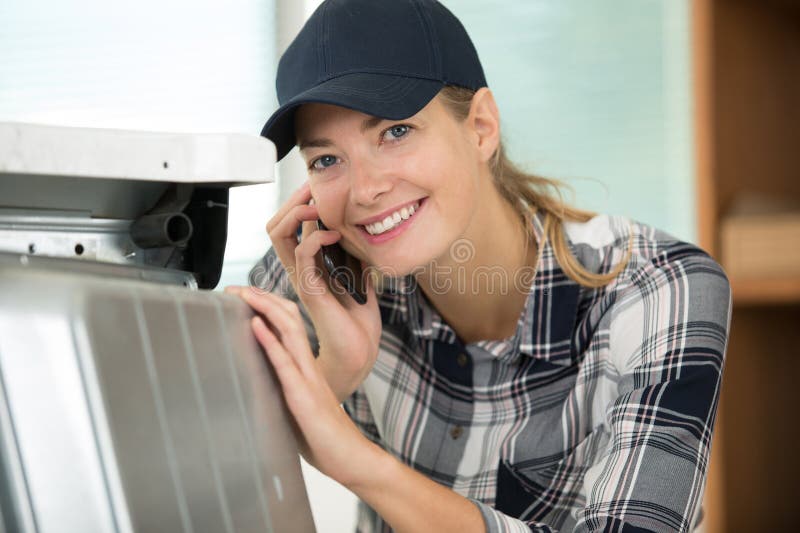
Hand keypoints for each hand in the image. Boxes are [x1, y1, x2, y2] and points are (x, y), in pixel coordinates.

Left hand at [245, 289, 377, 486]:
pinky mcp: (303, 396)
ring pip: (288, 332)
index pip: (288, 325)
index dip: (268, 306)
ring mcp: (307, 379)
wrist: (350, 458)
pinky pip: (285, 363)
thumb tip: (258, 383)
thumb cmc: (324, 437)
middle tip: (237, 286)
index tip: (245, 294)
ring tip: (245, 293)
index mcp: (306, 367)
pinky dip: (269, 341)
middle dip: (262, 299)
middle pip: (288, 319)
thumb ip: (282, 389)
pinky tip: (255, 326)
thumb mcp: (297, 407)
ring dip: (264, 309)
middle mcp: (308, 366)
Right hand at [260, 181, 382, 400]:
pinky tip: (334, 234)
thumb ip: (352, 251)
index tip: (317, 186)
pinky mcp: (312, 290)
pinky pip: (301, 255)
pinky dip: (315, 237)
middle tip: (312, 187)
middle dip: (292, 200)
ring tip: (318, 205)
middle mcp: (299, 269)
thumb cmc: (357, 316)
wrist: (358, 350)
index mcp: (307, 264)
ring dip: (297, 212)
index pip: (288, 225)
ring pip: (279, 235)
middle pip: (276, 225)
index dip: (298, 202)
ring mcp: (302, 278)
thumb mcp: (357, 273)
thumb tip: (361, 225)